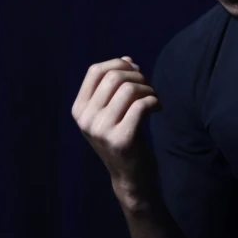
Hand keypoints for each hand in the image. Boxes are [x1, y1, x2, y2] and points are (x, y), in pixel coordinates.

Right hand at [71, 56, 161, 203]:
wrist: (131, 177)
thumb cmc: (123, 138)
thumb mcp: (111, 112)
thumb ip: (115, 86)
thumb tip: (127, 60)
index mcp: (79, 109)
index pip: (95, 71)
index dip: (118, 64)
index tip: (135, 71)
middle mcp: (86, 119)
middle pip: (114, 77)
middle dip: (138, 76)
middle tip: (149, 88)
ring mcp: (102, 130)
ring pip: (129, 89)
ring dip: (148, 89)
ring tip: (154, 98)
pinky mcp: (122, 139)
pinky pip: (142, 105)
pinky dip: (155, 101)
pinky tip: (158, 108)